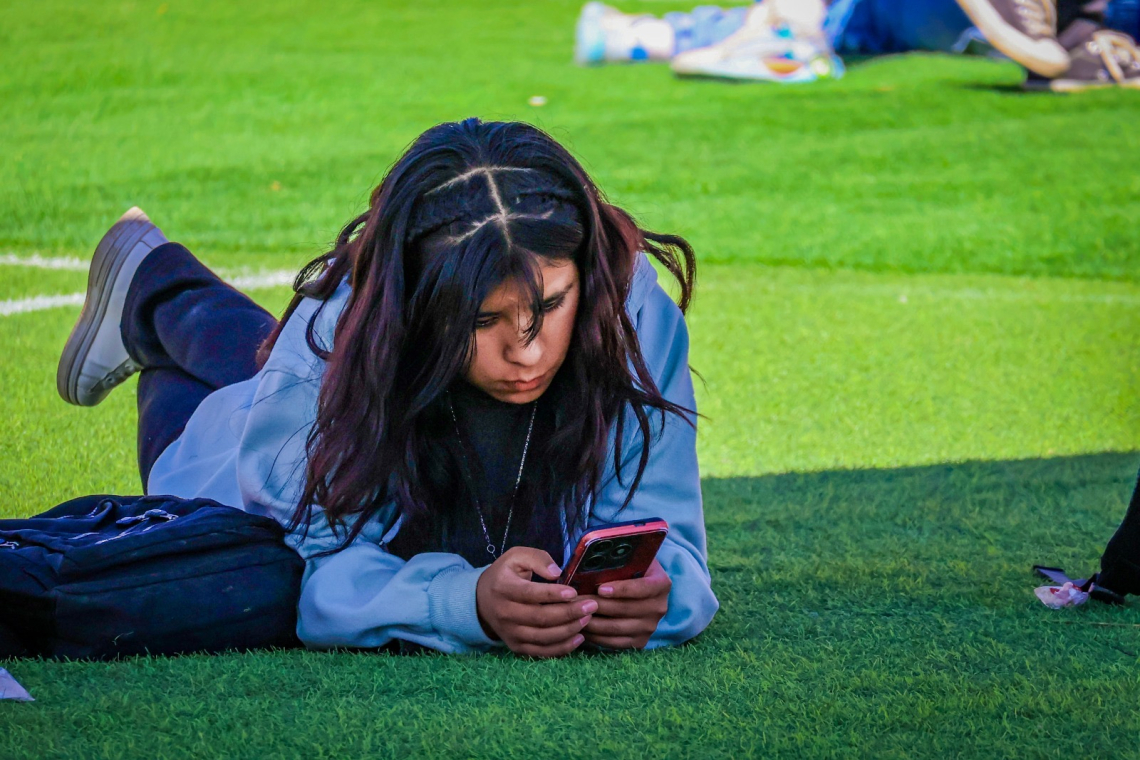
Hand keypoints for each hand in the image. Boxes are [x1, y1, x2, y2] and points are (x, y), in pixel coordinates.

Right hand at [475, 547, 598, 658]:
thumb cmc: (506, 574)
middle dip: (569, 613)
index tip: (574, 591)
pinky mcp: (516, 646)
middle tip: (591, 606)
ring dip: (568, 630)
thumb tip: (556, 572)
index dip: (553, 594)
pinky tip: (578, 638)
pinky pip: (541, 652)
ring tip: (587, 619)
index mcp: (503, 588)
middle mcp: (504, 613)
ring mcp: (509, 633)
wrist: (482, 600)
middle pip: (540, 618)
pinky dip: (561, 648)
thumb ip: (537, 558)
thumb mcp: (516, 556)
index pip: (531, 594)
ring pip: (543, 637)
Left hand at [581, 559, 670, 649]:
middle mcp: (659, 608)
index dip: (621, 589)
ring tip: (573, 613)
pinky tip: (581, 627)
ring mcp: (650, 627)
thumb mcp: (631, 559)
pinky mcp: (640, 641)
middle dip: (597, 605)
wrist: (643, 587)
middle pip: (625, 609)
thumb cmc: (632, 568)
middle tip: (576, 600)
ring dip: (592, 621)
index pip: (642, 588)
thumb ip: (619, 561)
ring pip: (616, 628)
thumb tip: (592, 564)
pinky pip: (614, 642)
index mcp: (661, 584)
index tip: (601, 588)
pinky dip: (595, 636)